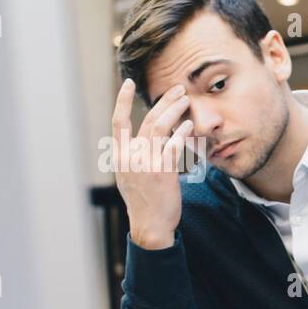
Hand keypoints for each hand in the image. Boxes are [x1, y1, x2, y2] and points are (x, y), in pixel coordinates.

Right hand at [111, 78, 192, 249]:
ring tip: (186, 100)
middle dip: (163, 101)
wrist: (150, 225)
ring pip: (160, 128)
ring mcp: (146, 163)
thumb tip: (137, 141)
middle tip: (177, 88)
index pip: (118, 121)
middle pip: (147, 119)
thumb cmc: (142, 202)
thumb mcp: (127, 177)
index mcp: (119, 155)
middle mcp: (131, 156)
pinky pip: (174, 146)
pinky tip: (189, 125)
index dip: (122, 100)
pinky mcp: (163, 171)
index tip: (127, 83)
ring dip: (175, 110)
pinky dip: (182, 133)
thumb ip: (130, 157)